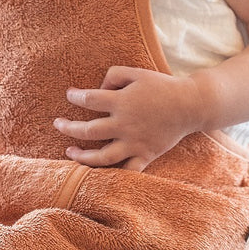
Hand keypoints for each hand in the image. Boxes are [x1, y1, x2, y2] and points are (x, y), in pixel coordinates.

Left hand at [54, 66, 201, 171]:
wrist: (190, 105)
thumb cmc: (162, 86)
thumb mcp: (136, 72)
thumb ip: (113, 75)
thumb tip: (98, 88)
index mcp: (122, 101)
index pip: (89, 99)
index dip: (75, 97)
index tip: (70, 95)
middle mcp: (125, 124)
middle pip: (88, 130)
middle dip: (68, 128)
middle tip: (58, 124)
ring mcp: (135, 143)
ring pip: (102, 157)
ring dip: (82, 156)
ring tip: (70, 151)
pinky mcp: (145, 155)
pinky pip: (127, 171)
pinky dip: (113, 176)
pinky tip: (98, 173)